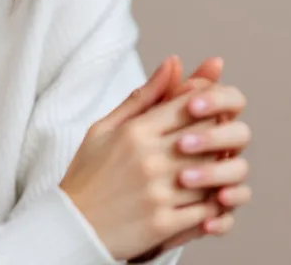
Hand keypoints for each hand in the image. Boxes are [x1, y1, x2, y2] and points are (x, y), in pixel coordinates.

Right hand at [60, 57, 244, 259]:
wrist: (70, 229)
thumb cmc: (88, 175)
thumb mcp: (105, 128)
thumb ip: (143, 97)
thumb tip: (174, 62)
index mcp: (136, 132)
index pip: (191, 106)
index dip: (209, 107)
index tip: (209, 114)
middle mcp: (149, 159)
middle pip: (208, 134)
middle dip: (218, 136)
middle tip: (219, 141)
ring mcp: (157, 192)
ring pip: (212, 172)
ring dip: (220, 171)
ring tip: (216, 171)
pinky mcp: (162, 223)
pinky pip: (206, 210)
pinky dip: (215, 205)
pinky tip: (210, 201)